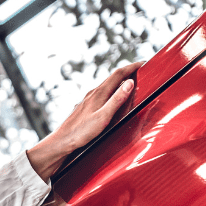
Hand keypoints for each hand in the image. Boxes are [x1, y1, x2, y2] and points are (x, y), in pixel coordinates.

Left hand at [26, 62, 141, 180]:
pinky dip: (112, 91)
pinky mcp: (86, 107)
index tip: (144, 63)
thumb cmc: (81, 132)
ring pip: (106, 86)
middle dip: (128, 72)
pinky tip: (112, 98)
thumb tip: (130, 83)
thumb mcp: (103, 117)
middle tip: (140, 70)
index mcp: (98, 93)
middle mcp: (93, 93)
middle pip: (113, 78)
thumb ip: (117, 100)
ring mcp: (88, 100)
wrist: (61, 142)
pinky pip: (102, 94)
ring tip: (130, 81)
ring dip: (120, 81)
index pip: (118, 74)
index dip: (132, 67)